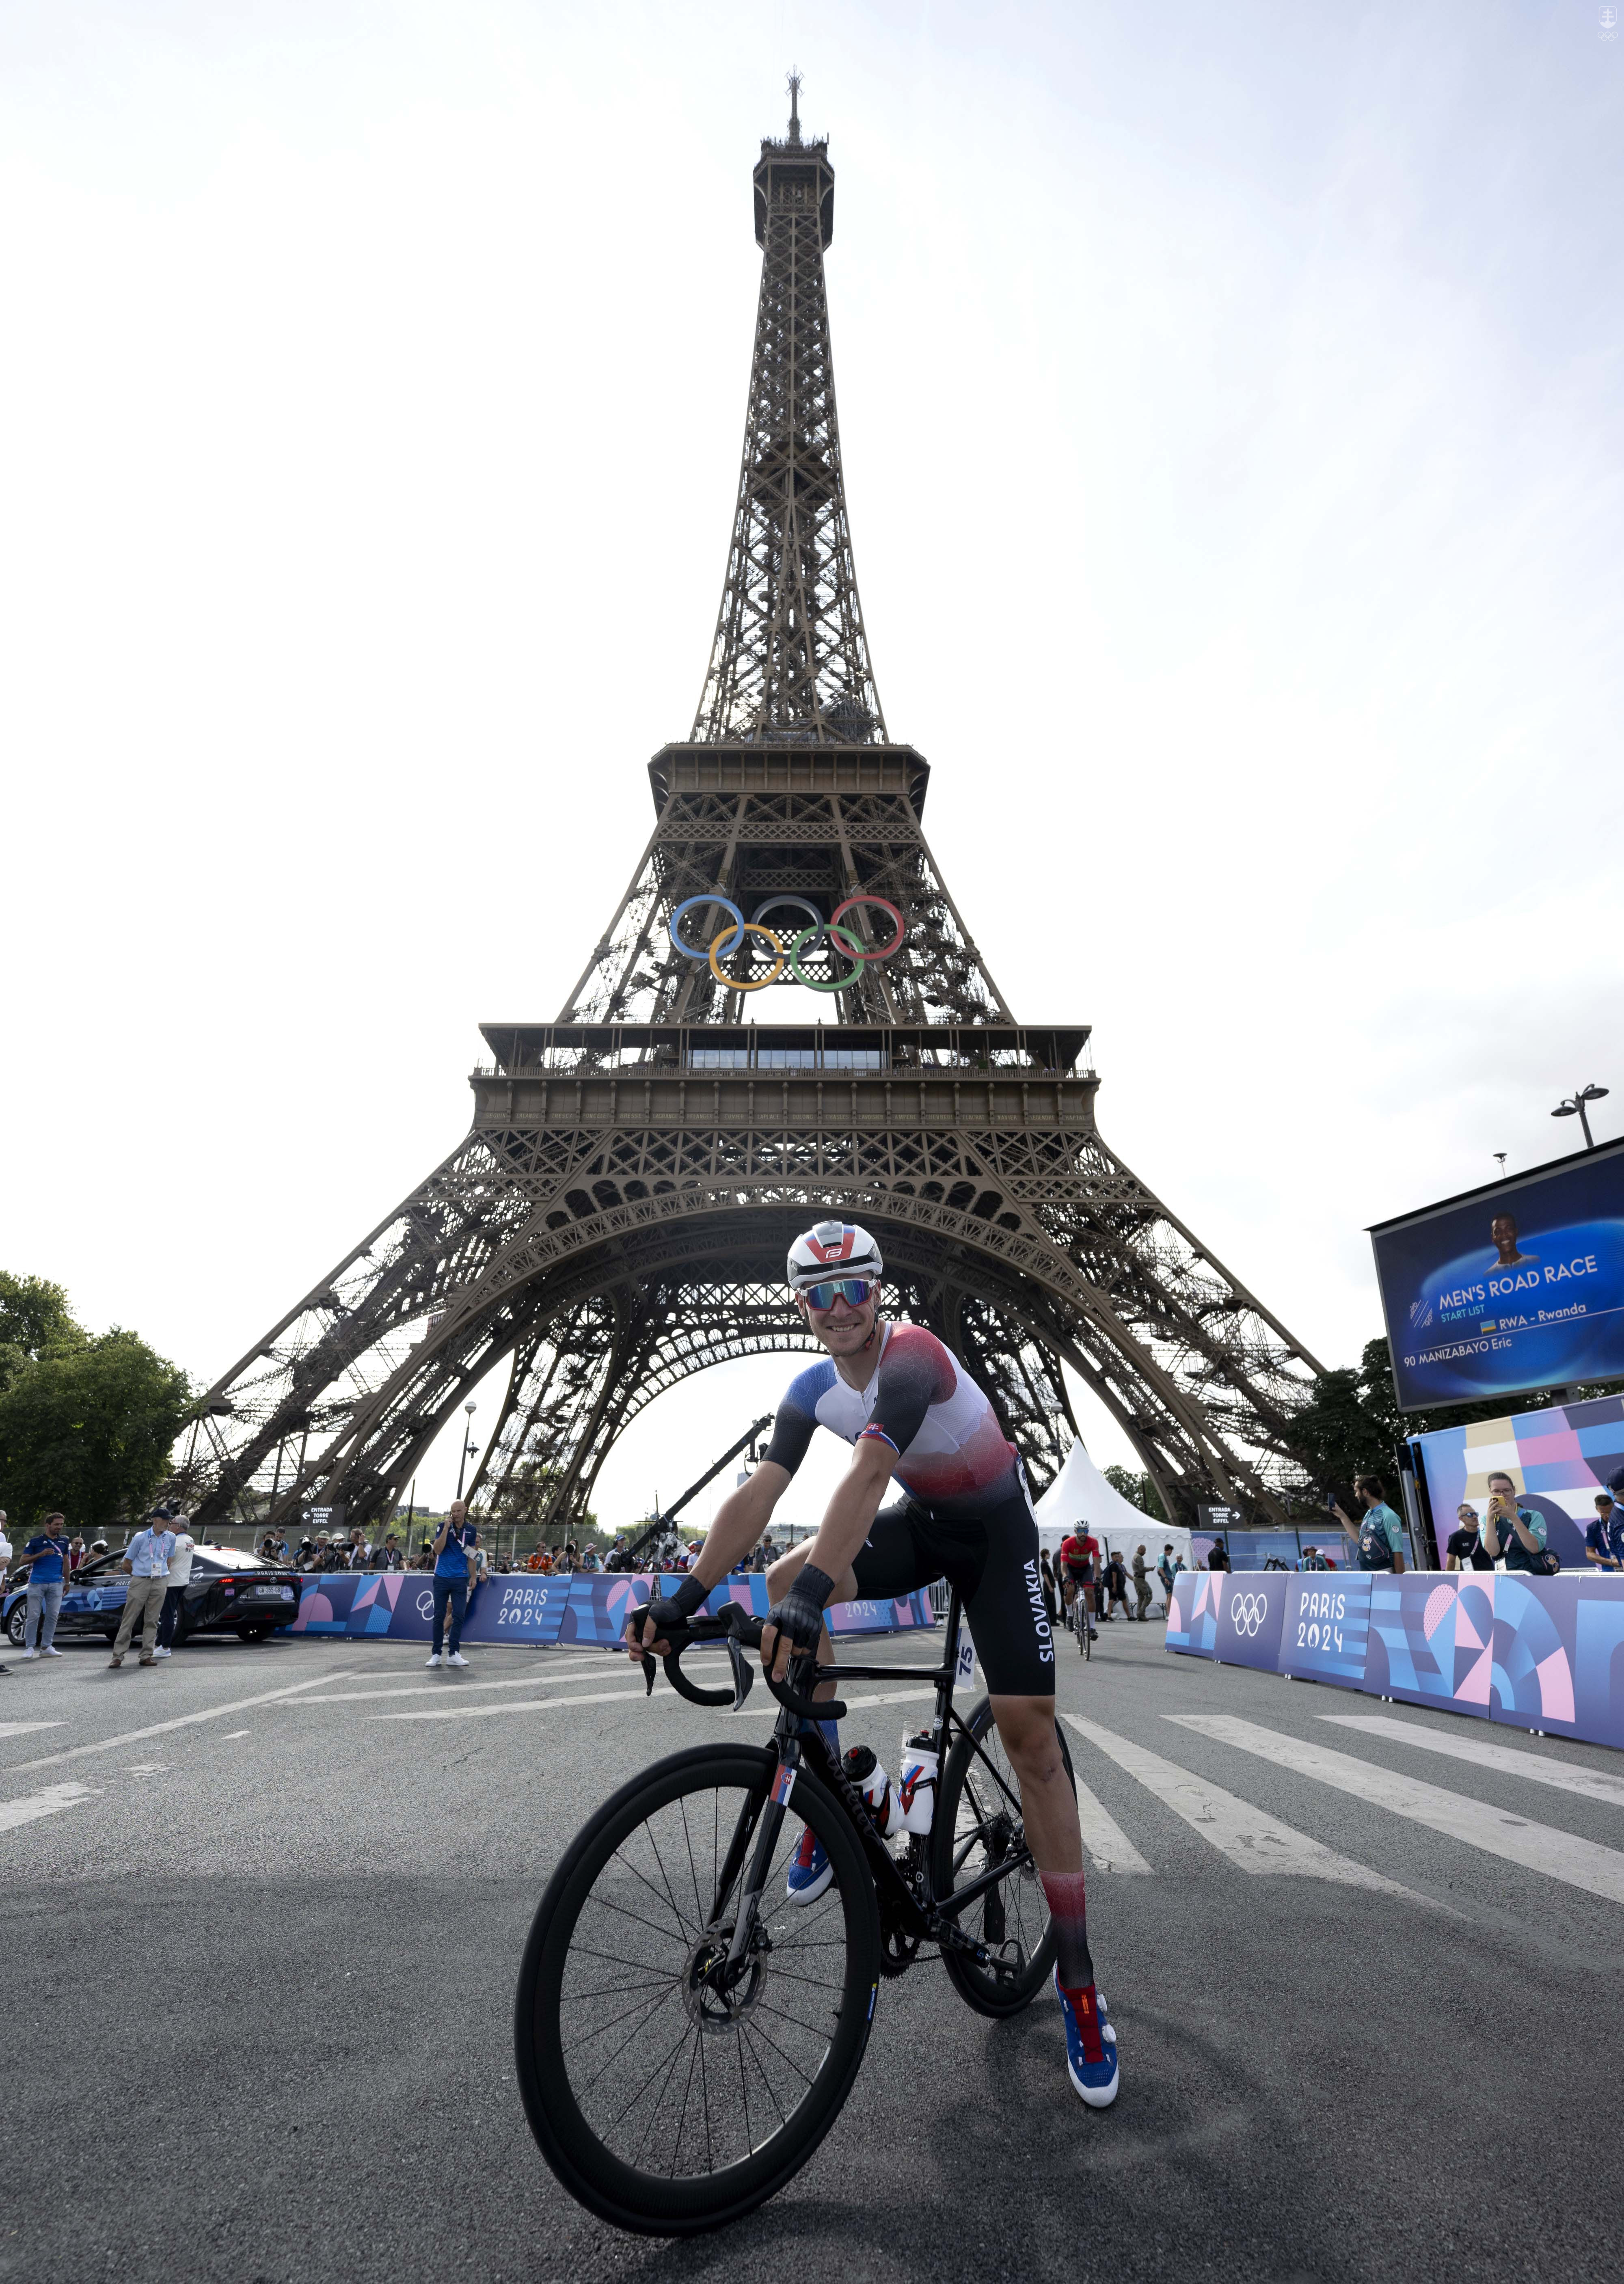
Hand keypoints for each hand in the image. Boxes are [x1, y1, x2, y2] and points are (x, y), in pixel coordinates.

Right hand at [623, 1573, 708, 1661]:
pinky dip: (662, 1651)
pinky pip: (657, 1650)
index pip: (629, 1634)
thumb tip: (644, 1643)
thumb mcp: (656, 1612)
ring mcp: (650, 1635)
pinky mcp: (658, 1640)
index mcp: (637, 1620)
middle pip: (636, 1645)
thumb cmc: (668, 1608)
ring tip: (666, 1644)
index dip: (632, 1643)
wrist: (681, 1611)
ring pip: (648, 1649)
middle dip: (641, 1651)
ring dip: (656, 1649)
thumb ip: (649, 1626)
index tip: (639, 1648)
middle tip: (644, 1656)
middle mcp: (642, 1628)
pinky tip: (667, 1648)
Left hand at [760, 1563, 834, 1684]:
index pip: (768, 1635)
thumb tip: (766, 1655)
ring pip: (796, 1650)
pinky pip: (807, 1649)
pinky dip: (802, 1651)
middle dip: (780, 1665)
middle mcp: (790, 1620)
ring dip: (792, 1654)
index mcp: (776, 1615)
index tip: (766, 1662)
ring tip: (791, 1645)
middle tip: (777, 1677)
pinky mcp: (814, 1629)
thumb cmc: (786, 1609)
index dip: (766, 1650)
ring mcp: (803, 1625)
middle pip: (784, 1647)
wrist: (807, 1595)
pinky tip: (800, 1643)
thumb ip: (771, 1630)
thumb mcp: (774, 1613)